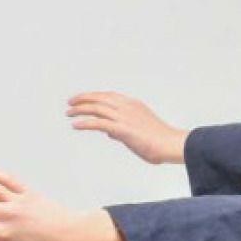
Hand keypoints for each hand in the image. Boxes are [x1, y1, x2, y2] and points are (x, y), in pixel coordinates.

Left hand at [66, 91, 187, 163]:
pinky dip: (85, 123)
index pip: (108, 96)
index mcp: (133, 104)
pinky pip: (98, 123)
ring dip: (80, 109)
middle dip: (83, 99)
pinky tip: (75, 125)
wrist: (171, 144)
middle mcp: (127, 107)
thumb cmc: (160, 141)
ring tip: (69, 113)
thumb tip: (110, 133)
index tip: (84, 99)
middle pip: (99, 98)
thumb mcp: (141, 131)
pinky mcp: (122, 129)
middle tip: (71, 102)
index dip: (94, 96)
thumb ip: (124, 130)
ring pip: (96, 108)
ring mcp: (124, 117)